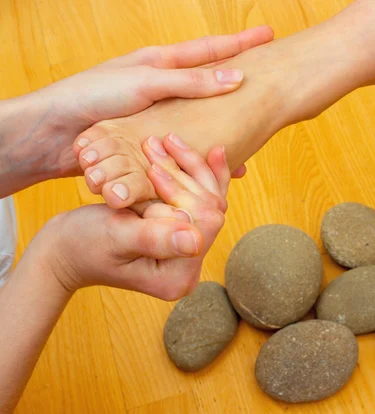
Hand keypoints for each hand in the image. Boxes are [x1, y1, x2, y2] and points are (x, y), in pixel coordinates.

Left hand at [0, 26, 271, 196]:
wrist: (54, 132)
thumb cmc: (94, 97)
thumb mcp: (146, 82)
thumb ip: (190, 81)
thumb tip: (236, 77)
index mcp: (161, 63)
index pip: (211, 49)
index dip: (241, 43)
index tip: (268, 34)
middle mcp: (163, 88)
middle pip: (211, 81)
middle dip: (241, 78)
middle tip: (269, 76)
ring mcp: (159, 114)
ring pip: (203, 116)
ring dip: (228, 120)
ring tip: (255, 127)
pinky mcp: (151, 139)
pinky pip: (188, 143)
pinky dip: (206, 150)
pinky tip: (219, 161)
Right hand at [21, 137, 231, 300]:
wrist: (68, 248)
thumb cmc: (83, 244)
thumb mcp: (116, 236)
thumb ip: (154, 238)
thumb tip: (196, 241)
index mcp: (177, 277)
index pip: (204, 226)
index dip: (181, 194)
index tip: (151, 172)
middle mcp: (191, 267)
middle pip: (210, 211)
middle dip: (183, 177)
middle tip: (155, 146)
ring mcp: (191, 251)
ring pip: (211, 200)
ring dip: (191, 168)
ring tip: (168, 140)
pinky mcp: (186, 233)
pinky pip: (206, 201)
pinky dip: (208, 176)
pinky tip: (215, 149)